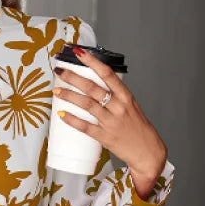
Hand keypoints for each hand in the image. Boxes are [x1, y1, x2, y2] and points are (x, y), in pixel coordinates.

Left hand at [54, 47, 167, 188]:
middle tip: (59, 72)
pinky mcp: (105, 137)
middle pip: (92, 88)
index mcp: (126, 96)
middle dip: (73, 78)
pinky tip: (61, 115)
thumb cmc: (138, 129)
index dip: (92, 62)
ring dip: (69, 96)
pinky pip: (85, 127)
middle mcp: (118, 106)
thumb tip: (95, 86)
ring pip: (86, 104)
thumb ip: (115, 96)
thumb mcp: (131, 106)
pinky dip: (72, 120)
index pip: (107, 73)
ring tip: (56, 91)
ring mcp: (111, 122)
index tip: (79, 53)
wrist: (147, 152)